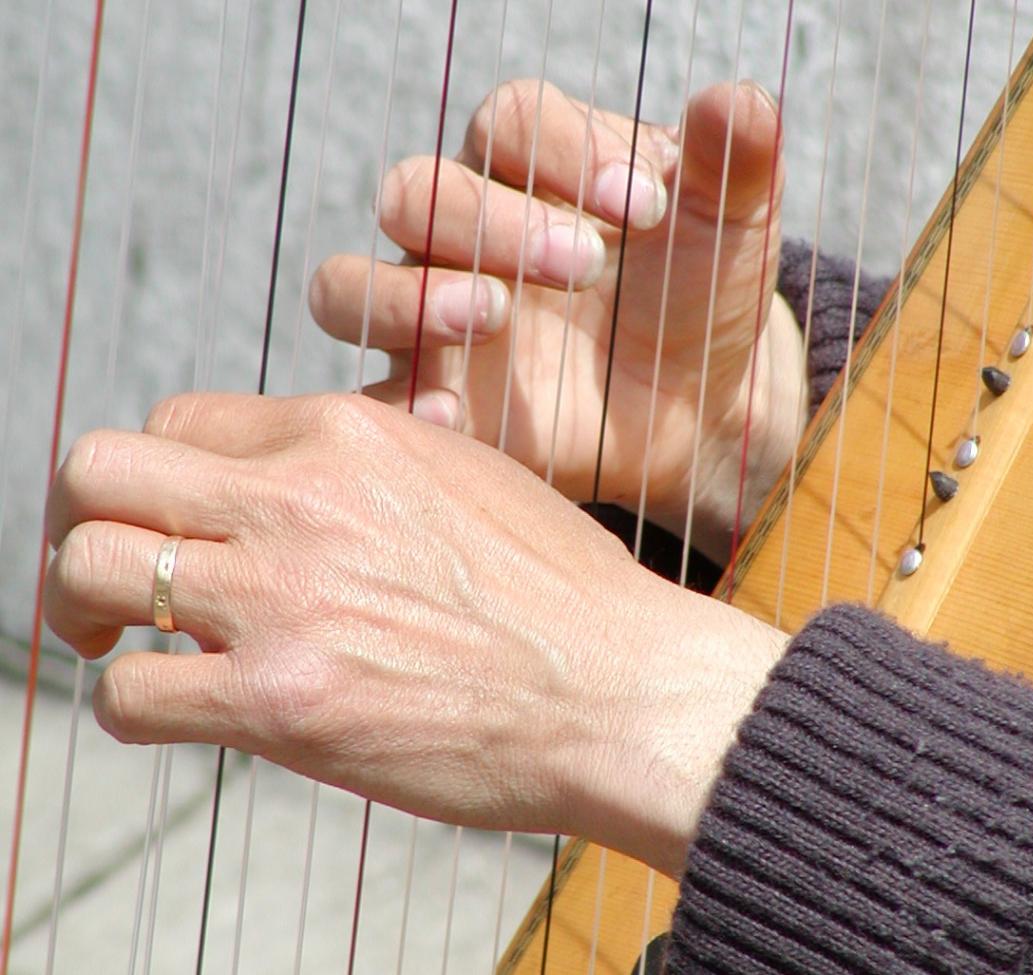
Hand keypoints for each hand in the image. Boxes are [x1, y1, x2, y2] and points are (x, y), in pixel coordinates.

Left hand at [44, 393, 784, 875]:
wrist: (621, 687)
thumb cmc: (562, 591)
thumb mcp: (466, 477)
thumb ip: (363, 468)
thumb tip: (288, 489)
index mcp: (347, 433)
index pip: (182, 420)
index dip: (165, 474)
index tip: (183, 521)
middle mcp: (298, 499)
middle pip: (100, 469)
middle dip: (88, 517)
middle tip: (117, 572)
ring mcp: (282, 600)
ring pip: (88, 567)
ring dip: (85, 608)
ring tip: (119, 640)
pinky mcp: (282, 705)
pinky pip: (129, 696)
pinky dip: (131, 703)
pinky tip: (176, 708)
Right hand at [309, 80, 805, 563]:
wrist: (698, 400)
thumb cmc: (701, 291)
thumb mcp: (731, 223)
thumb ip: (733, 159)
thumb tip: (738, 100)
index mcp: (535, 163)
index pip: (511, 120)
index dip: (566, 150)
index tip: (643, 206)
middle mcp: (465, 230)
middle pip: (417, 192)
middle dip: (493, 221)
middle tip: (584, 265)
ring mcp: (435, 315)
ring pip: (350, 285)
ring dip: (409, 297)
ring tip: (492, 315)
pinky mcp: (435, 396)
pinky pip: (379, 395)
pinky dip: (400, 402)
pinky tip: (450, 419)